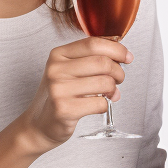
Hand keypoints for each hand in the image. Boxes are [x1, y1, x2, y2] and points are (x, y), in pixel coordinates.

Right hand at [18, 38, 130, 153]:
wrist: (40, 123)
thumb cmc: (60, 95)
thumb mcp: (69, 70)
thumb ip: (91, 58)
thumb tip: (121, 53)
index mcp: (58, 55)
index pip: (93, 44)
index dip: (116, 49)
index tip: (126, 56)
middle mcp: (56, 70)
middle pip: (102, 62)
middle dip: (118, 71)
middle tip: (119, 79)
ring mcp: (59, 90)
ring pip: (104, 83)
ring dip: (113, 89)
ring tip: (109, 93)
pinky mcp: (64, 109)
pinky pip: (100, 103)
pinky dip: (105, 105)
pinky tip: (98, 105)